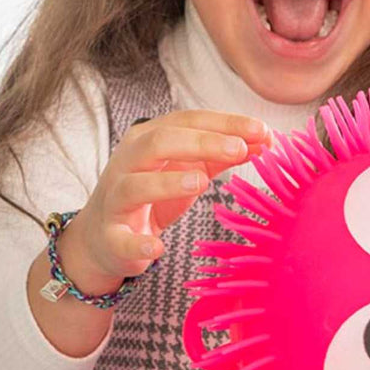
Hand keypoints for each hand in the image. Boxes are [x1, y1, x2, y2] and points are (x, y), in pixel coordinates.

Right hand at [71, 110, 272, 281]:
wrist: (105, 237)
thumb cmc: (153, 195)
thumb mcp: (190, 170)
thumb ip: (222, 154)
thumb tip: (264, 139)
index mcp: (149, 139)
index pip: (187, 120)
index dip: (224, 123)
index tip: (261, 130)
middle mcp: (128, 162)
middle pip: (160, 142)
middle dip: (201, 143)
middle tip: (239, 148)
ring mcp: (115, 198)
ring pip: (136, 184)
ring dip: (167, 183)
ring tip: (200, 183)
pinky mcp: (110, 235)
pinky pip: (121, 239)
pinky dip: (138, 243)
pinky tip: (157, 248)